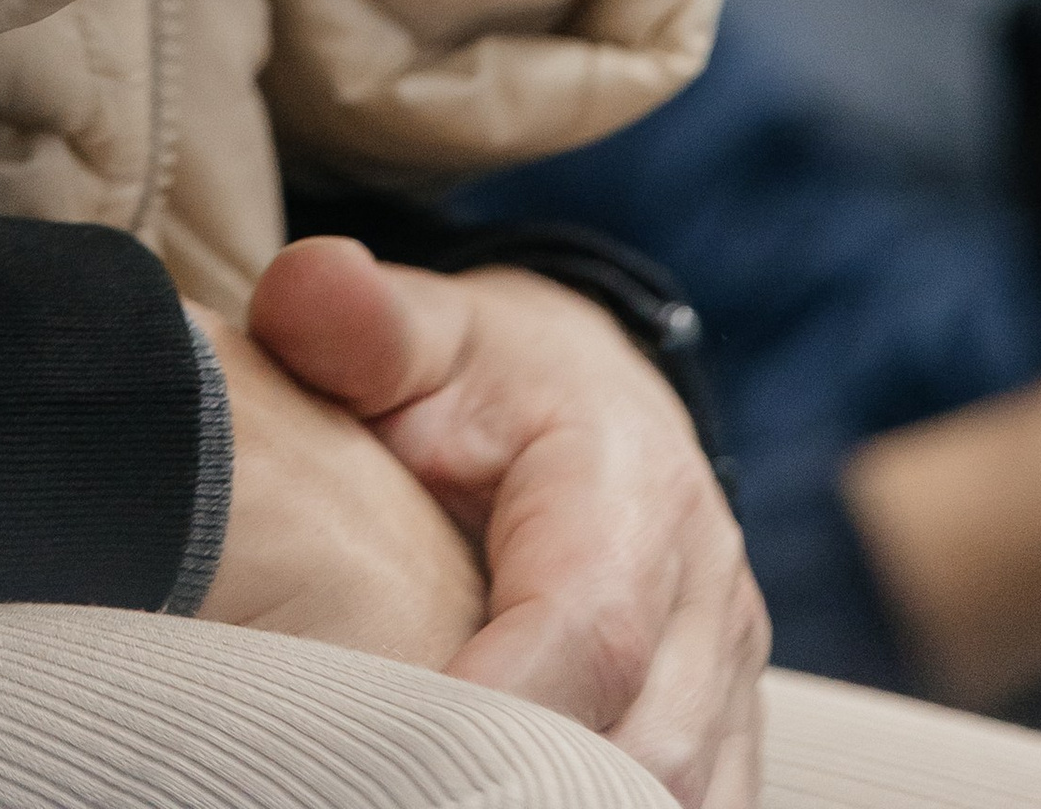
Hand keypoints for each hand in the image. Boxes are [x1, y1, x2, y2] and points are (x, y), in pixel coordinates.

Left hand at [248, 237, 767, 806]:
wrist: (586, 395)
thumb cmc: (487, 377)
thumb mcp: (422, 333)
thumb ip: (361, 322)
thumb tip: (307, 284)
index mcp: (632, 487)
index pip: (589, 630)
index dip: (493, 707)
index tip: (388, 741)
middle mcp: (709, 589)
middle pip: (643, 749)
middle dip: (523, 784)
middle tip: (389, 777)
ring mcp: (733, 672)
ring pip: (684, 798)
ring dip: (570, 803)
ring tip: (440, 786)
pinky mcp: (730, 729)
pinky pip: (703, 808)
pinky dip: (611, 806)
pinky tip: (512, 792)